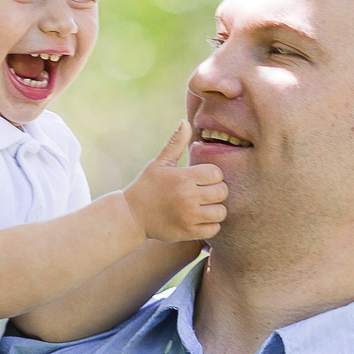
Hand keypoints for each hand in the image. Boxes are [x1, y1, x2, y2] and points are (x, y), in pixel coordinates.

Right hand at [121, 125, 226, 242]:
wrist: (131, 215)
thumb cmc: (147, 186)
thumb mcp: (159, 163)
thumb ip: (175, 143)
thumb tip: (185, 121)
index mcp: (183, 177)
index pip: (216, 173)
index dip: (213, 175)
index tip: (203, 178)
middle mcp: (188, 197)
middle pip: (222, 192)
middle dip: (216, 191)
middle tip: (205, 192)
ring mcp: (189, 216)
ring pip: (221, 212)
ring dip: (215, 209)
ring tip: (204, 206)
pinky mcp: (188, 232)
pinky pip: (214, 229)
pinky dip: (211, 225)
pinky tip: (201, 218)